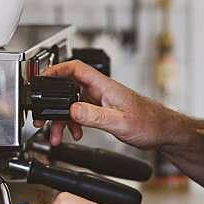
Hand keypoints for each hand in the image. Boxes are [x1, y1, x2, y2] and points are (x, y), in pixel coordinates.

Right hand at [37, 60, 178, 148]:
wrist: (163, 131)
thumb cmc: (149, 123)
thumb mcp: (119, 122)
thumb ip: (94, 116)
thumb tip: (72, 110)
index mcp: (104, 86)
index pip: (75, 68)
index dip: (56, 70)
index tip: (41, 78)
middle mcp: (100, 89)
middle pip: (68, 88)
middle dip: (53, 104)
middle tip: (42, 119)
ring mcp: (101, 99)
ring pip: (72, 104)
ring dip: (62, 119)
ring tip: (58, 135)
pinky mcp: (102, 109)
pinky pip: (80, 112)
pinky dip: (73, 123)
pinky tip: (75, 134)